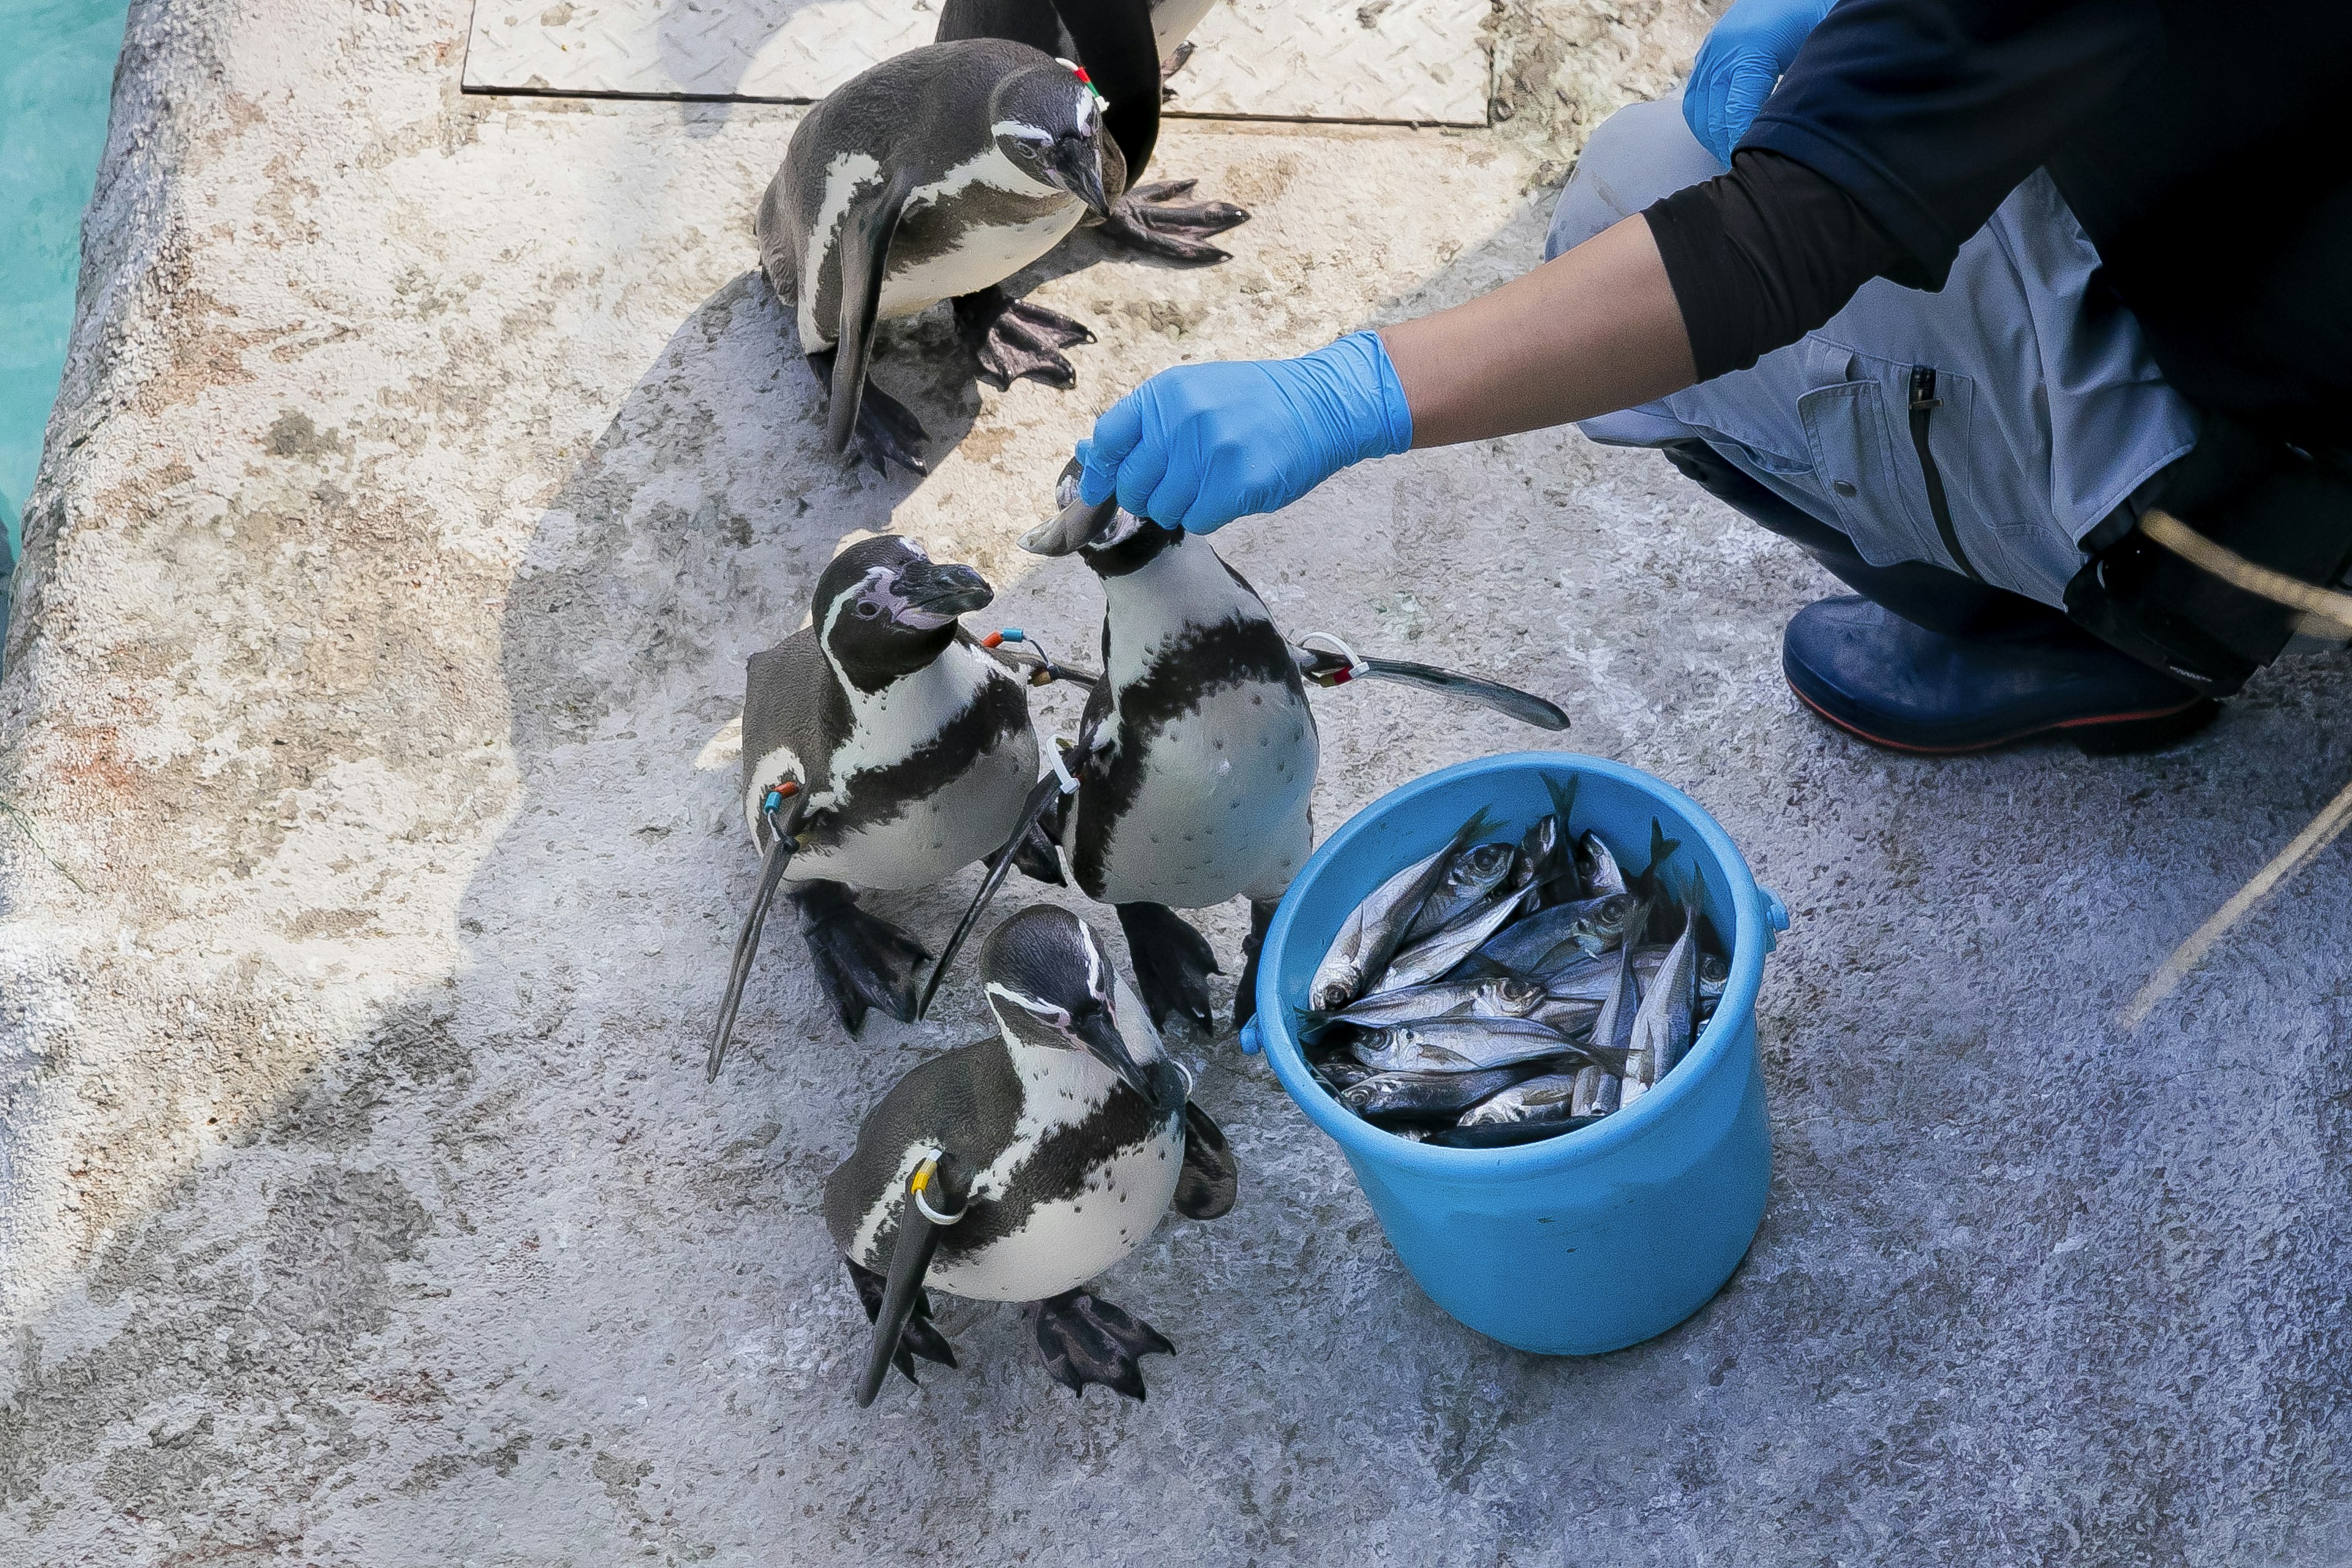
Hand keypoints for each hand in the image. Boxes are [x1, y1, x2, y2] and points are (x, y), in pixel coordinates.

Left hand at [1076, 331, 1413, 533]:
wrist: (1320, 405)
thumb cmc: (1250, 404)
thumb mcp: (1193, 393)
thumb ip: (1144, 425)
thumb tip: (1087, 457)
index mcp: (1165, 393)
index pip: (1108, 441)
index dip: (1101, 472)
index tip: (1101, 489)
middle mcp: (1181, 419)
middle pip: (1132, 486)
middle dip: (1146, 496)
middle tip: (1177, 484)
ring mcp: (1209, 453)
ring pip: (1164, 510)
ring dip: (1183, 506)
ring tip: (1212, 481)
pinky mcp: (1236, 485)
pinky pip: (1197, 522)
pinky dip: (1210, 515)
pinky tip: (1232, 491)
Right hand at [1682, 0, 1836, 166]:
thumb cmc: (1811, 13)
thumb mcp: (1817, 46)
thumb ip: (1803, 85)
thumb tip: (1787, 132)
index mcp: (1751, 49)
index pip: (1736, 112)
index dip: (1740, 143)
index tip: (1753, 164)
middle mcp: (1723, 51)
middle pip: (1713, 116)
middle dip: (1726, 146)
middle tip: (1745, 168)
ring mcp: (1710, 52)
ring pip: (1697, 111)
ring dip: (1712, 138)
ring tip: (1731, 156)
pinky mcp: (1706, 54)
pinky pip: (1693, 98)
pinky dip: (1704, 122)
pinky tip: (1722, 135)